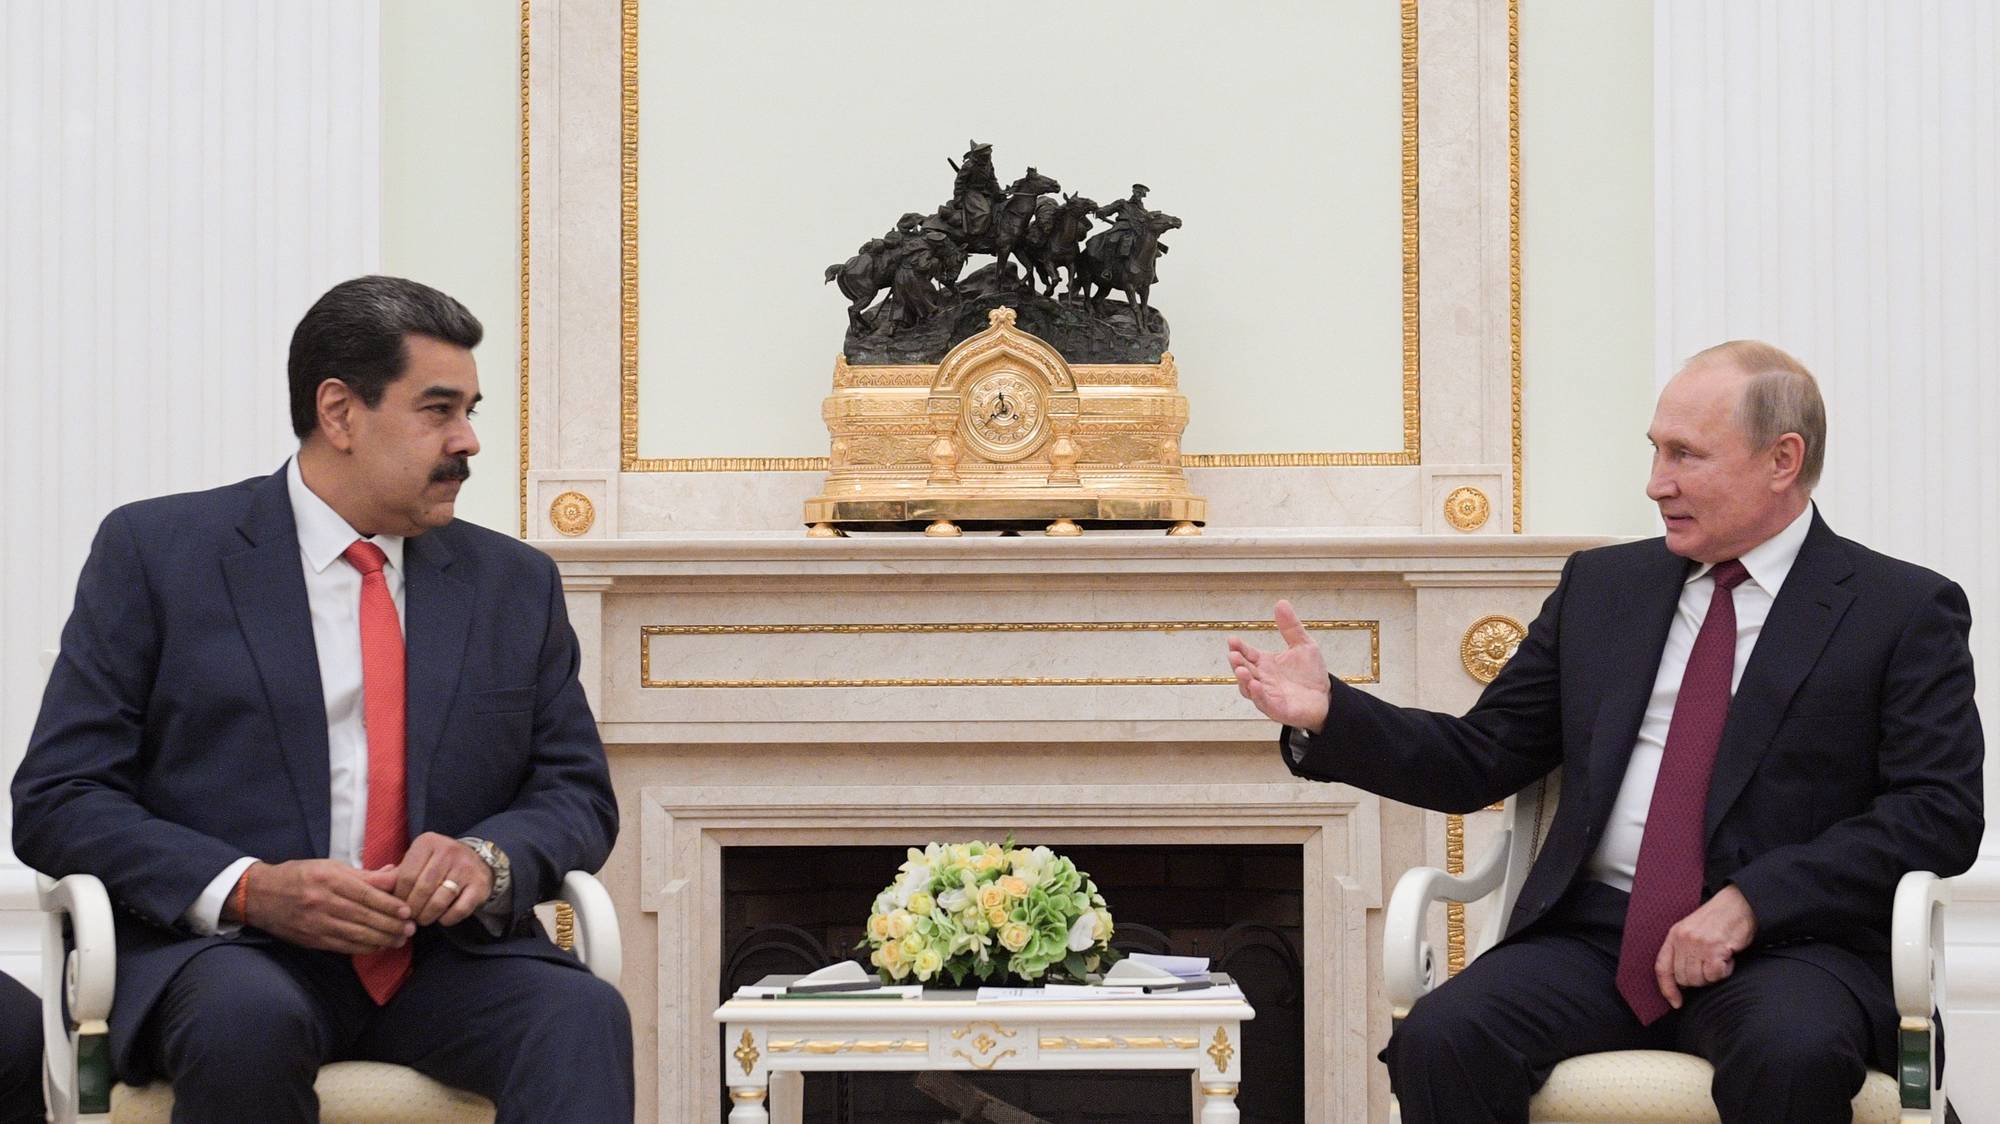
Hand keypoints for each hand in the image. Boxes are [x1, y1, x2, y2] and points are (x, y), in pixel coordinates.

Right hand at [238, 859, 413, 953]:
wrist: (259, 895)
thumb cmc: (300, 875)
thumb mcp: (330, 866)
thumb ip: (364, 874)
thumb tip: (394, 874)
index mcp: (328, 878)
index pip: (366, 894)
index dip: (389, 904)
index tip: (407, 910)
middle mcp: (322, 901)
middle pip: (364, 916)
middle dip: (391, 924)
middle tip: (411, 928)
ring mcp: (316, 923)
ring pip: (356, 934)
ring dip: (382, 939)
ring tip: (401, 939)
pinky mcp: (312, 939)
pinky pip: (343, 946)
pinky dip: (364, 947)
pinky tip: (379, 946)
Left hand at [392, 832, 491, 926]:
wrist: (478, 862)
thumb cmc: (437, 865)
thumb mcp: (417, 862)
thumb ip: (394, 875)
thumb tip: (371, 886)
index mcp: (428, 843)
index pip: (406, 876)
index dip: (399, 896)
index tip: (397, 906)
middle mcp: (448, 851)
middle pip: (422, 889)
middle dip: (412, 909)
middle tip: (409, 917)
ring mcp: (466, 868)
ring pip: (439, 901)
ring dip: (428, 916)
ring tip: (423, 919)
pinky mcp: (480, 885)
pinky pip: (459, 909)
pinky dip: (447, 919)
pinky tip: (442, 918)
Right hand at [1226, 600, 1331, 731]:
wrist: (1326, 697)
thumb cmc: (1311, 674)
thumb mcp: (1303, 645)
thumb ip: (1290, 627)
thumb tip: (1281, 602)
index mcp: (1265, 664)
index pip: (1247, 654)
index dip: (1238, 648)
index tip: (1232, 640)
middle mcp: (1262, 679)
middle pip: (1244, 670)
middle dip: (1237, 663)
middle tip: (1233, 654)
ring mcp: (1267, 695)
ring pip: (1248, 688)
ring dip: (1243, 680)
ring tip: (1240, 669)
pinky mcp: (1277, 709)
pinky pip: (1263, 703)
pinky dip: (1258, 695)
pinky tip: (1255, 685)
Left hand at [1653, 884, 1757, 1009]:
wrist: (1738, 904)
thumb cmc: (1717, 919)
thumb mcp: (1691, 929)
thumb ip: (1683, 950)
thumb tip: (1681, 980)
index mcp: (1674, 935)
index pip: (1662, 968)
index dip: (1667, 989)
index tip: (1675, 1002)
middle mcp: (1683, 940)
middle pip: (1683, 979)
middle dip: (1699, 979)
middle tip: (1711, 966)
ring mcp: (1698, 945)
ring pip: (1700, 980)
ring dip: (1712, 975)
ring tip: (1719, 958)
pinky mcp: (1715, 949)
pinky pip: (1716, 975)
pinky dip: (1725, 971)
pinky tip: (1728, 957)